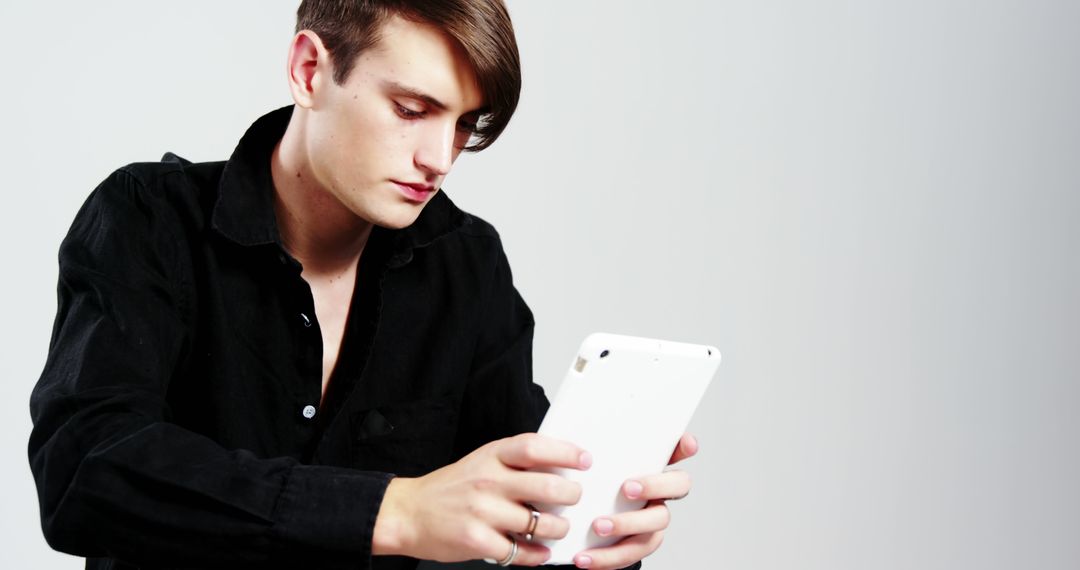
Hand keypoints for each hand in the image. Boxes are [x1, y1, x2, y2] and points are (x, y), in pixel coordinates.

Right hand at [373, 433, 590, 564]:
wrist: (409, 513)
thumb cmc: (450, 488)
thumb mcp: (481, 461)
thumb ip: (513, 463)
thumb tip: (558, 467)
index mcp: (491, 456)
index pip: (535, 448)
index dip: (565, 452)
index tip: (584, 460)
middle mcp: (488, 481)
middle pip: (548, 487)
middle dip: (571, 496)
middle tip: (573, 499)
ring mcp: (483, 512)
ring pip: (541, 524)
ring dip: (557, 529)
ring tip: (556, 528)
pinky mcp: (477, 541)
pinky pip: (521, 552)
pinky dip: (536, 555)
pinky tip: (539, 551)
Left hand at [573, 433, 698, 568]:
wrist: (577, 513)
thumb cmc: (592, 481)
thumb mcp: (593, 461)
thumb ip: (598, 446)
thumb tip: (582, 435)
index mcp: (652, 467)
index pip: (678, 451)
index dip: (686, 447)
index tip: (687, 444)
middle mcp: (659, 494)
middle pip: (676, 488)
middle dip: (654, 487)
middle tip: (627, 488)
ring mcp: (651, 522)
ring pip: (653, 528)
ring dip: (625, 527)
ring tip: (597, 527)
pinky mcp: (636, 546)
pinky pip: (629, 555)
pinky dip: (606, 558)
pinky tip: (584, 557)